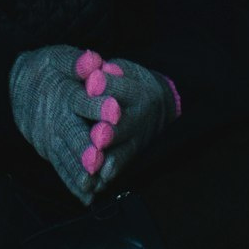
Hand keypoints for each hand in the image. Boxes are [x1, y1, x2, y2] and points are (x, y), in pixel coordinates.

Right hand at [8, 45, 103, 202]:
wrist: (15, 86)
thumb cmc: (46, 70)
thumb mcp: (58, 58)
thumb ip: (76, 62)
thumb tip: (92, 60)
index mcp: (62, 94)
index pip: (80, 100)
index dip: (96, 105)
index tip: (114, 110)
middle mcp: (54, 119)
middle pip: (71, 133)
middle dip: (84, 146)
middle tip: (98, 158)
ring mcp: (49, 138)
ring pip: (65, 155)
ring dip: (77, 170)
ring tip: (91, 184)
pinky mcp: (48, 151)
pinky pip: (60, 168)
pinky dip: (71, 183)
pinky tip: (86, 196)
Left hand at [74, 51, 177, 191]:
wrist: (156, 105)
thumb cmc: (126, 82)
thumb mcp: (120, 70)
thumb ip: (105, 70)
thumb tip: (93, 66)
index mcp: (137, 89)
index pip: (122, 87)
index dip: (107, 85)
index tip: (92, 83)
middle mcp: (141, 115)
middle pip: (124, 123)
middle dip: (109, 129)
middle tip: (96, 134)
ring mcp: (138, 137)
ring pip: (124, 149)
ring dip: (108, 158)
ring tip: (94, 166)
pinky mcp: (133, 153)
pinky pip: (122, 165)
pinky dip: (110, 173)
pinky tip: (98, 182)